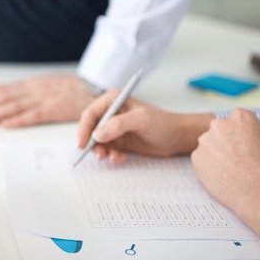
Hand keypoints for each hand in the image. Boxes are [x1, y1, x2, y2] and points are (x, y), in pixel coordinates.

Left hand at [0, 73, 93, 127]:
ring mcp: (42, 99)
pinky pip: (32, 115)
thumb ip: (27, 92)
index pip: (1, 90)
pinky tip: (6, 125)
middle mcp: (33, 90)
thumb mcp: (45, 85)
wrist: (92, 89)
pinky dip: (18, 120)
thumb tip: (7, 99)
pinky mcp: (53, 110)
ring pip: (13, 106)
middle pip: (3, 98)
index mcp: (30, 84)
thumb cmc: (69, 89)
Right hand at [78, 90, 211, 161]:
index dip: (83, 129)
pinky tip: (120, 158)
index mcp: (112, 100)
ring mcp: (113, 127)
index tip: (82, 143)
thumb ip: (118, 125)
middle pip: (90, 129)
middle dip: (92, 143)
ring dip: (102, 151)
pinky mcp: (118, 140)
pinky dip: (111, 155)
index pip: (90, 114)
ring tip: (112, 157)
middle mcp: (110, 113)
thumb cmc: (162, 123)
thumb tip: (97, 134)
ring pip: (97, 142)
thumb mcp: (140, 120)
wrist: (177, 137)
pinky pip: (107, 149)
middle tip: (99, 154)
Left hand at [191, 108, 259, 256]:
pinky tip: (222, 178)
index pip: (235, 121)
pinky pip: (201, 162)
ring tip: (231, 173)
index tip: (242, 145)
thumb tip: (257, 131)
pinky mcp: (196, 159)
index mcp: (240, 117)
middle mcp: (218, 126)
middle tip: (237, 162)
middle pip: (218, 133)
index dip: (240, 136)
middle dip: (225, 145)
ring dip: (216, 157)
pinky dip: (209, 169)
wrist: (257, 189)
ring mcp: (205, 142)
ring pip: (208, 148)